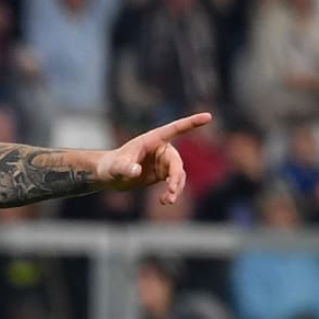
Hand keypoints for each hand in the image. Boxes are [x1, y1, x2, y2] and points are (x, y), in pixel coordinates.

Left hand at [94, 113, 211, 204]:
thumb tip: (136, 171)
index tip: (208, 116)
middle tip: (171, 190)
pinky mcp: (164, 174)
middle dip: (175, 177)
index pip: (175, 129)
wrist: (110, 176)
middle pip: (177, 162)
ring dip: (176, 188)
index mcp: (152, 139)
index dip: (192, 123)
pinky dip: (172, 193)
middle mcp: (161, 149)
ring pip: (178, 175)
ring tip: (167, 201)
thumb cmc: (111, 165)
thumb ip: (125, 168)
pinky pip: (174, 183)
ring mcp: (164, 162)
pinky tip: (164, 201)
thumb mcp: (116, 167)